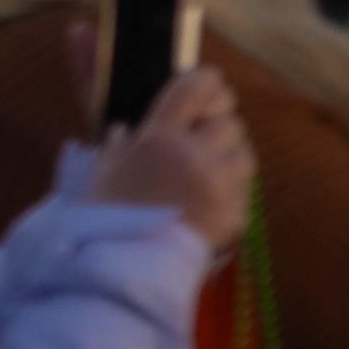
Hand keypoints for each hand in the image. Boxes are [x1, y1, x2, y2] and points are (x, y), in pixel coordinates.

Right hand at [87, 65, 254, 251]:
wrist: (126, 267)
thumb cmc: (107, 213)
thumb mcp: (103, 163)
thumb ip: (113, 126)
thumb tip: (106, 84)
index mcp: (160, 137)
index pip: (196, 88)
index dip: (207, 81)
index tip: (210, 83)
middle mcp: (195, 155)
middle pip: (229, 121)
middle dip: (219, 128)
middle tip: (204, 139)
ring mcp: (219, 186)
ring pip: (245, 155)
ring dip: (230, 160)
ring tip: (209, 175)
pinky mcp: (234, 214)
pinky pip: (242, 193)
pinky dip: (229, 196)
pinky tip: (207, 208)